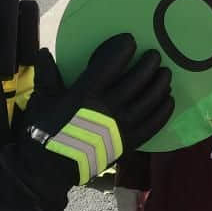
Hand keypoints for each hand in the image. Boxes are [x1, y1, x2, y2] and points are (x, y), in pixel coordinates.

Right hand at [2, 35, 172, 209]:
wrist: (50, 170)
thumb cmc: (44, 132)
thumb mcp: (42, 100)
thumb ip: (46, 74)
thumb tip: (44, 52)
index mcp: (86, 93)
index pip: (111, 64)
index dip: (123, 49)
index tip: (130, 40)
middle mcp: (109, 107)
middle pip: (137, 79)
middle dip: (148, 64)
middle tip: (154, 55)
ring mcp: (122, 126)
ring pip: (149, 99)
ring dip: (160, 84)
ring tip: (165, 73)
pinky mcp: (130, 142)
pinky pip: (154, 124)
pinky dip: (164, 111)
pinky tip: (169, 100)